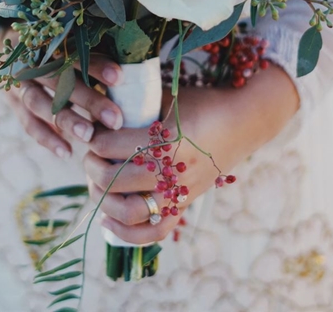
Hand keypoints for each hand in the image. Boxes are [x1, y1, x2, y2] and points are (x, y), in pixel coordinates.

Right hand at [6, 54, 126, 159]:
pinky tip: (66, 152)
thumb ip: (94, 56)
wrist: (15, 47)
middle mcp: (32, 61)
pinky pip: (28, 122)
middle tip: (115, 120)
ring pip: (40, 103)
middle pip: (59, 81)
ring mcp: (19, 82)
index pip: (74, 53)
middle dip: (89, 100)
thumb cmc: (58, 48)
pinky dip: (47, 138)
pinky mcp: (13, 102)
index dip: (96, 66)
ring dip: (66, 120)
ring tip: (89, 136)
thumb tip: (131, 69)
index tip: (120, 79)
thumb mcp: (71, 44)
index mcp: (49, 42)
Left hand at [84, 64, 298, 243]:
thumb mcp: (167, 98)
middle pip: (115, 179)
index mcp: (167, 140)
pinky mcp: (185, 204)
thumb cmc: (203, 102)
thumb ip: (135, 107)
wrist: (244, 121)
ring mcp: (180, 192)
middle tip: (89, 156)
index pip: (112, 146)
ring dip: (102, 199)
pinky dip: (126, 233)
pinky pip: (154, 232)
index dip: (94, 139)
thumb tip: (98, 113)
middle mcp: (173, 171)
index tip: (91, 131)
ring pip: (129, 211)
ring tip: (94, 183)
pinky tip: (106, 219)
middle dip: (92, 167)